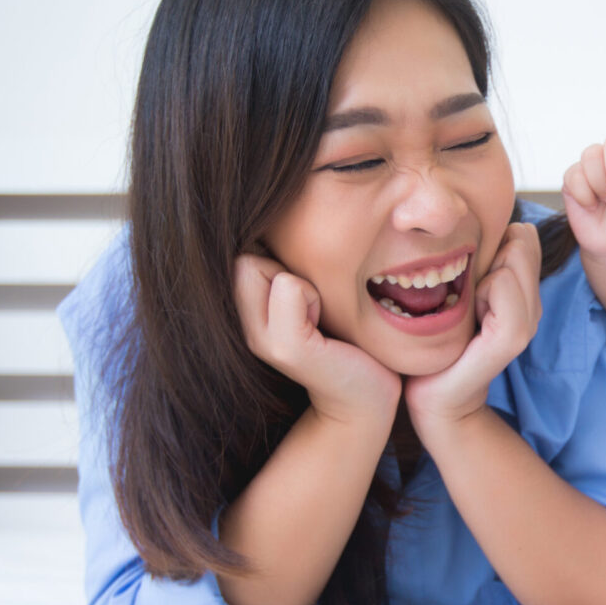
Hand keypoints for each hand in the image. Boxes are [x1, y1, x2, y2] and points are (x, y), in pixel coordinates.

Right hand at [234, 254, 400, 428]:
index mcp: (246, 309)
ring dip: (302, 283)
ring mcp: (259, 338)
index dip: (278, 258)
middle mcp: (242, 323)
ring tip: (319, 316)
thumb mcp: (309, 294)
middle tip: (315, 306)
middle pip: (245, 253)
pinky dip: (311, 297)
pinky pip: (289, 287)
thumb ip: (282, 263)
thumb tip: (270, 208)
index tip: (305, 292)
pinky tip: (325, 328)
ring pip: (260, 265)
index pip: (241, 245)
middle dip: (286, 266)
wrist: (364, 395)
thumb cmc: (344, 339)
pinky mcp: (286, 347)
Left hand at [404, 220, 542, 435]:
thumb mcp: (461, 290)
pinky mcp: (512, 337)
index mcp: (522, 293)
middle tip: (466, 297)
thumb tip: (497, 222)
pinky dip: (483, 291)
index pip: (524, 236)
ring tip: (467, 310)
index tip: (469, 281)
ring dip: (483, 276)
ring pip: (514, 260)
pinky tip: (470, 318)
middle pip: (523, 242)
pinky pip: (504, 283)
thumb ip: (481, 260)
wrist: (433, 396)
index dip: (492, 246)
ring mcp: (527, 323)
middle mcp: (532, 306)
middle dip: (489, 258)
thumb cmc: (438, 340)